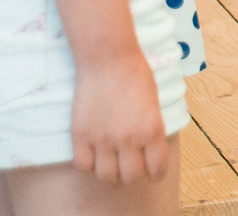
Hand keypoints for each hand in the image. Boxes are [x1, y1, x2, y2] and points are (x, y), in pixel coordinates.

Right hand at [71, 47, 170, 182]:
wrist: (108, 59)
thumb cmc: (136, 75)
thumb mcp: (154, 104)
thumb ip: (151, 130)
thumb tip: (147, 150)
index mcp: (152, 130)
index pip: (157, 169)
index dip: (156, 172)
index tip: (154, 169)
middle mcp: (128, 139)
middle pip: (131, 177)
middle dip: (134, 173)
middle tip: (132, 164)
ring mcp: (102, 139)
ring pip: (107, 177)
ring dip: (112, 173)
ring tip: (113, 162)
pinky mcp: (80, 136)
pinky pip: (83, 166)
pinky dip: (90, 166)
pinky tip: (95, 156)